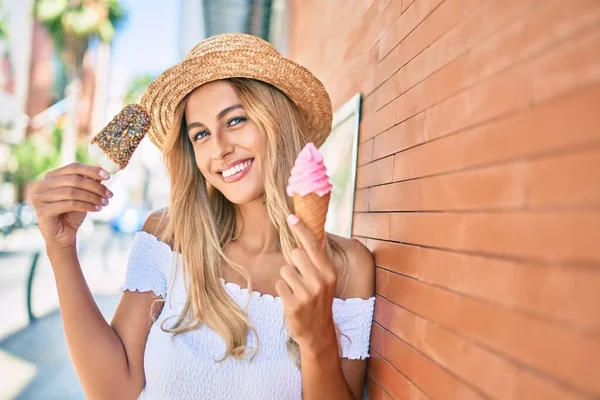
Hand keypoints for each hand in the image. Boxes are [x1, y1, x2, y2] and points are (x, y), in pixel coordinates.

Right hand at [31, 163, 111, 250]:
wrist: (63, 235)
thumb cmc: (72, 213)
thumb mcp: (83, 194)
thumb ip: (89, 181)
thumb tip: (103, 170)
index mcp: (50, 176)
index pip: (73, 167)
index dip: (92, 170)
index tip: (108, 176)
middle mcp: (40, 185)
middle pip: (74, 180)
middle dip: (95, 187)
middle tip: (110, 194)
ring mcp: (39, 197)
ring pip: (72, 192)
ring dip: (92, 197)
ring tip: (105, 202)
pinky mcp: (43, 210)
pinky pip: (69, 204)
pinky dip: (86, 205)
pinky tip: (97, 209)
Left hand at [275, 214, 337, 354]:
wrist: (318, 332)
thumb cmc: (320, 300)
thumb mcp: (326, 279)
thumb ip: (319, 259)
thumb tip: (315, 235)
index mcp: (329, 271)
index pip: (312, 244)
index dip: (301, 229)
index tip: (291, 217)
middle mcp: (320, 281)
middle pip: (295, 254)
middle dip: (294, 263)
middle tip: (301, 276)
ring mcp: (306, 293)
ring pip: (285, 269)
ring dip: (287, 279)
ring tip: (297, 290)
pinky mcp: (293, 304)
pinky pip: (279, 285)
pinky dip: (283, 291)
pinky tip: (292, 300)